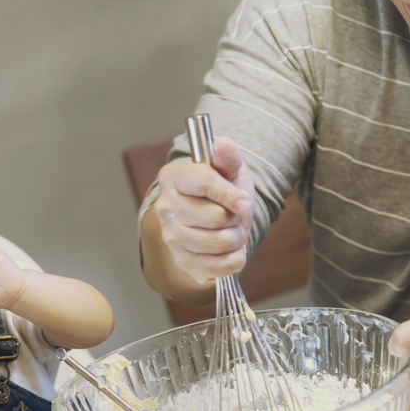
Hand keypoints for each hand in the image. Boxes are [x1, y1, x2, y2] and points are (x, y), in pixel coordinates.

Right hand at [149, 136, 253, 283]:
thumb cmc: (222, 191)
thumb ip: (227, 157)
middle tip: (233, 214)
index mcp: (173, 178)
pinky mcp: (183, 262)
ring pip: (221, 242)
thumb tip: (222, 144)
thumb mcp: (229, 170)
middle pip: (217, 217)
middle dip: (236, 217)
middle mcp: (165, 208)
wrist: (215, 219)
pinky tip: (231, 250)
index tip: (243, 200)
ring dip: (238, 238)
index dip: (230, 193)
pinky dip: (236, 259)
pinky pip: (221, 267)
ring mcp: (171, 238)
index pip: (203, 182)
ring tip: (232, 230)